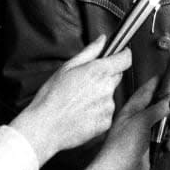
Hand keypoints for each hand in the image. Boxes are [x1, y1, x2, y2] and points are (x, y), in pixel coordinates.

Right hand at [10, 36, 131, 163]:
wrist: (44, 128)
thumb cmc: (51, 98)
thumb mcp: (66, 68)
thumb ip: (89, 52)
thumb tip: (102, 40)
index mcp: (98, 72)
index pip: (125, 59)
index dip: (123, 55)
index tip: (120, 54)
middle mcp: (107, 89)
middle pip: (117, 76)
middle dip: (106, 76)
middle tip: (86, 82)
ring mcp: (108, 107)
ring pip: (110, 95)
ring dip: (101, 95)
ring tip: (79, 100)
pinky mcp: (106, 123)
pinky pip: (106, 112)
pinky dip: (98, 111)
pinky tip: (82, 112)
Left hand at [72, 78, 169, 169]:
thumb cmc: (119, 149)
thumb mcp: (141, 122)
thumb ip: (158, 108)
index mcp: (132, 109)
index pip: (147, 89)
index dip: (159, 81)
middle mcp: (139, 121)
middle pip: (160, 107)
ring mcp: (145, 135)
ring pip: (165, 125)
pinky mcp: (150, 149)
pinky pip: (166, 142)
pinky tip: (168, 146)